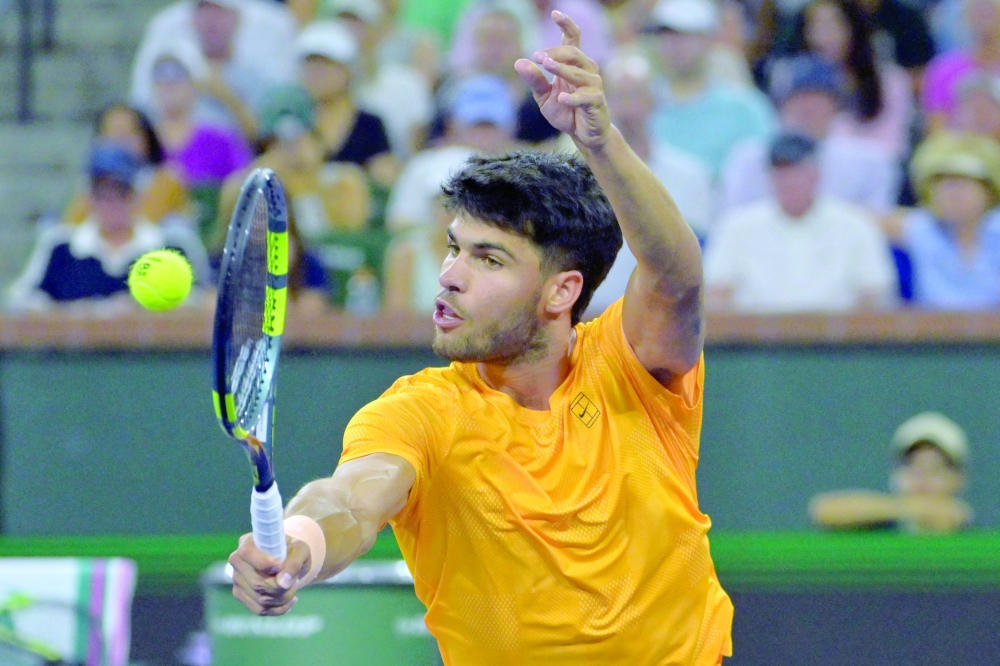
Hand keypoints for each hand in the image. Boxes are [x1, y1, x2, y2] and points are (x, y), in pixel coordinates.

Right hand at [228, 533, 312, 614]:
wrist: (287, 560)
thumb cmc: (292, 551)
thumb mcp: (300, 550)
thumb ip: (294, 563)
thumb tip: (283, 583)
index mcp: (249, 542)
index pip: (247, 553)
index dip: (264, 563)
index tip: (280, 566)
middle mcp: (237, 560)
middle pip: (256, 583)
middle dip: (281, 588)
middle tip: (295, 582)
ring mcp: (237, 579)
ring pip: (259, 599)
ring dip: (283, 598)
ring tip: (293, 589)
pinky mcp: (241, 594)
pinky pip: (259, 609)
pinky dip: (278, 608)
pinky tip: (289, 600)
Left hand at [514, 11, 609, 150]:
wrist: (583, 135)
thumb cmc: (566, 111)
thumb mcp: (544, 96)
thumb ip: (534, 79)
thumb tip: (518, 62)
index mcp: (574, 64)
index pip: (573, 38)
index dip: (566, 24)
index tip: (554, 13)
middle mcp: (587, 70)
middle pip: (573, 52)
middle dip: (555, 52)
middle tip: (537, 57)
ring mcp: (594, 86)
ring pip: (578, 72)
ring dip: (561, 68)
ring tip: (545, 65)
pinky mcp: (596, 102)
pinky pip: (585, 97)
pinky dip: (572, 97)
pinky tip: (561, 97)